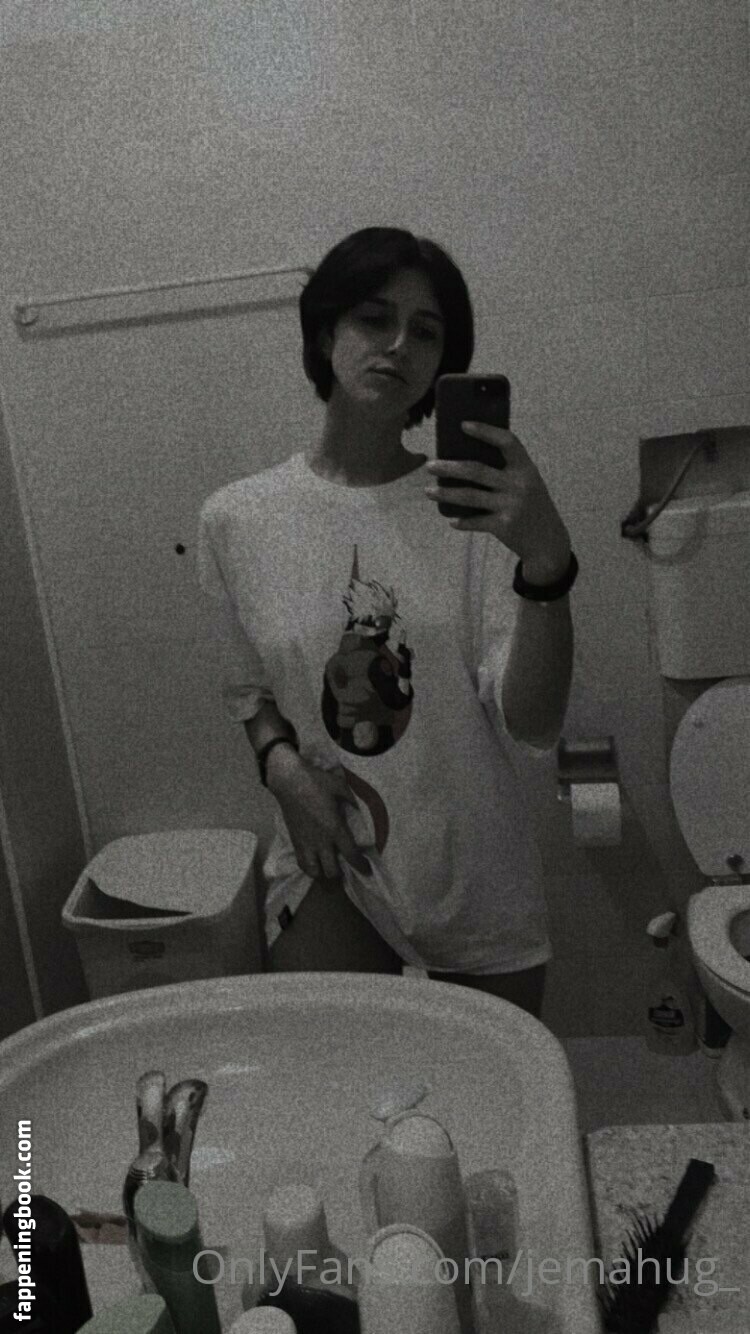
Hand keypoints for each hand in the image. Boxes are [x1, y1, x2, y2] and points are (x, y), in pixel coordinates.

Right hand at [265, 747, 372, 883]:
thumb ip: (351, 800)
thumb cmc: (316, 782)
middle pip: (331, 871)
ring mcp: (305, 843)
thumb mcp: (340, 787)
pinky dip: (309, 867)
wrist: (289, 780)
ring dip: (322, 873)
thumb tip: (357, 808)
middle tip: (344, 867)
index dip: (360, 865)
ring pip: (314, 872)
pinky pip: (301, 863)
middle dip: (340, 873)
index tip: (366, 870)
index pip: (351, 854)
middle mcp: (321, 841)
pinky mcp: (294, 841)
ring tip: (327, 866)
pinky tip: (314, 861)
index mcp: (335, 828)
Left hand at [424, 421, 570, 579]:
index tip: (463, 425)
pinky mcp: (504, 526)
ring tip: (428, 491)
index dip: (486, 431)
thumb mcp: (528, 484)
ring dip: (445, 493)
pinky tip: (451, 520)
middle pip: (476, 470)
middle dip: (449, 467)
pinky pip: (475, 521)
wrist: (548, 542)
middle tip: (429, 465)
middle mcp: (519, 485)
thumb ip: (507, 471)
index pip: (507, 442)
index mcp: (526, 468)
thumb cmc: (532, 507)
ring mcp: (511, 506)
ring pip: (469, 496)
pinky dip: (462, 522)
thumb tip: (467, 460)